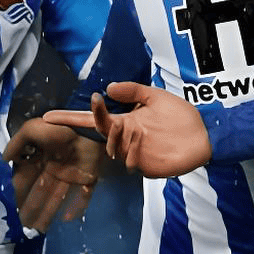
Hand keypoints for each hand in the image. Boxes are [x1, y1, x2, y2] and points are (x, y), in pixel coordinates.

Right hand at [5, 117, 107, 231]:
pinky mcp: (88, 177)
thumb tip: (4, 160)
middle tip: (23, 226)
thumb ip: (16, 144)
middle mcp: (53, 169)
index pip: (25, 180)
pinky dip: (76, 207)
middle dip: (31, 208)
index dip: (18, 194)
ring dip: (48, 212)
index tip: (11, 209)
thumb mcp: (32, 130)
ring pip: (57, 198)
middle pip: (40, 193)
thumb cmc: (59, 127)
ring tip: (38, 229)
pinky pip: (83, 196)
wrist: (89, 126)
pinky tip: (66, 219)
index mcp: (40, 159)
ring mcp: (71, 175)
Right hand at [44, 82, 212, 178]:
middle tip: (104, 113)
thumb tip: (109, 87)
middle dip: (98, 121)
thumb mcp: (156, 97)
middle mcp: (126, 138)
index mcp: (125, 121)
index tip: (48, 116)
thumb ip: (133, 91)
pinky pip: (130, 161)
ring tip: (132, 127)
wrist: (205, 135)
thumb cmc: (181, 117)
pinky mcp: (146, 166)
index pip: (92, 119)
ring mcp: (135, 153)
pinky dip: (132, 150)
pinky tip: (143, 140)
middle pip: (100, 132)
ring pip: (112, 148)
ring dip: (117, 137)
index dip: (70, 118)